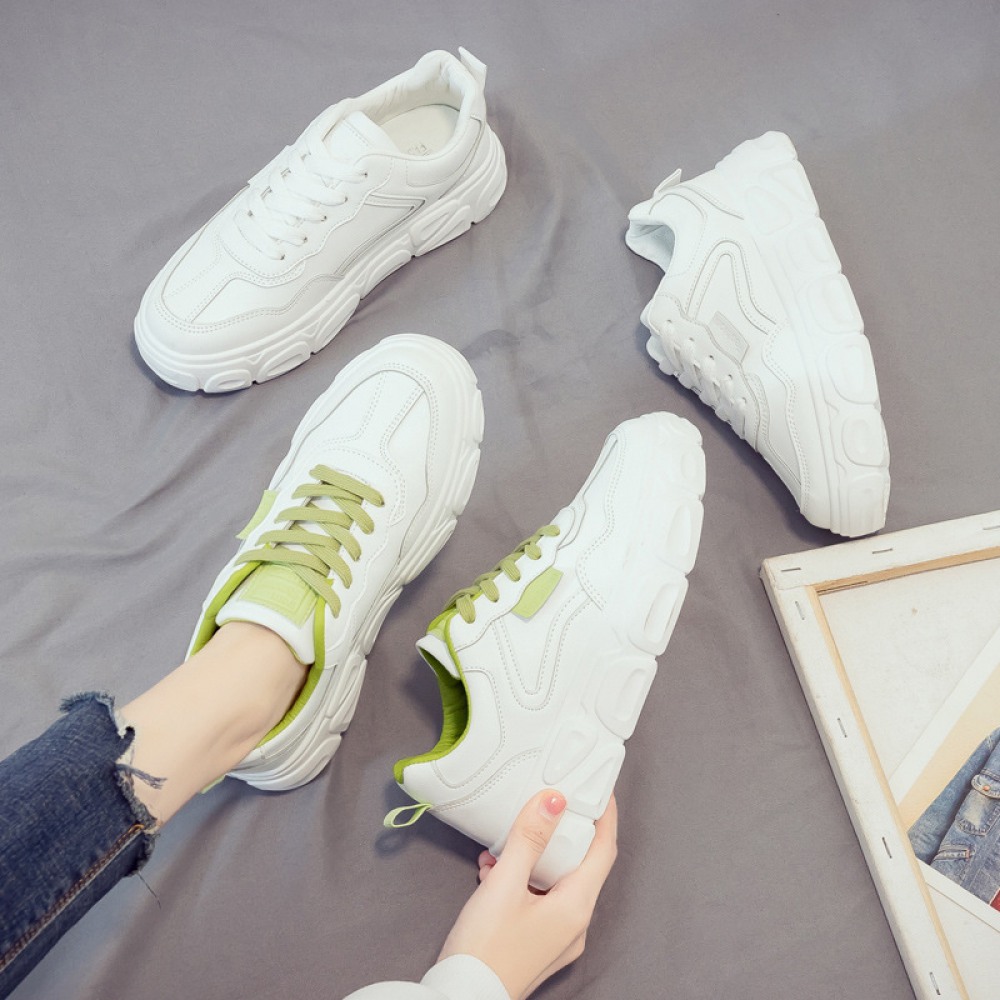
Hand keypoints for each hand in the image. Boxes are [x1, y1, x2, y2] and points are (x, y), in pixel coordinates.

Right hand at [438, 790, 617, 999]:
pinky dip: (524, 881)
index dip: (605, 816)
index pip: (604, 850)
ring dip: (536, 857)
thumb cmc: (485, 948)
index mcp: (577, 907)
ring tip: (508, 840)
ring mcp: (559, 938)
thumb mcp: (504, 883)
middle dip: (565, 832)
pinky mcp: (539, 945)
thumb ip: (529, 838)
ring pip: (557, 882)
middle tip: (552, 803)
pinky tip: (493, 872)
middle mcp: (576, 924)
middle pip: (582, 864)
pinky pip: (541, 901)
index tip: (599, 787)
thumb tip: (554, 800)